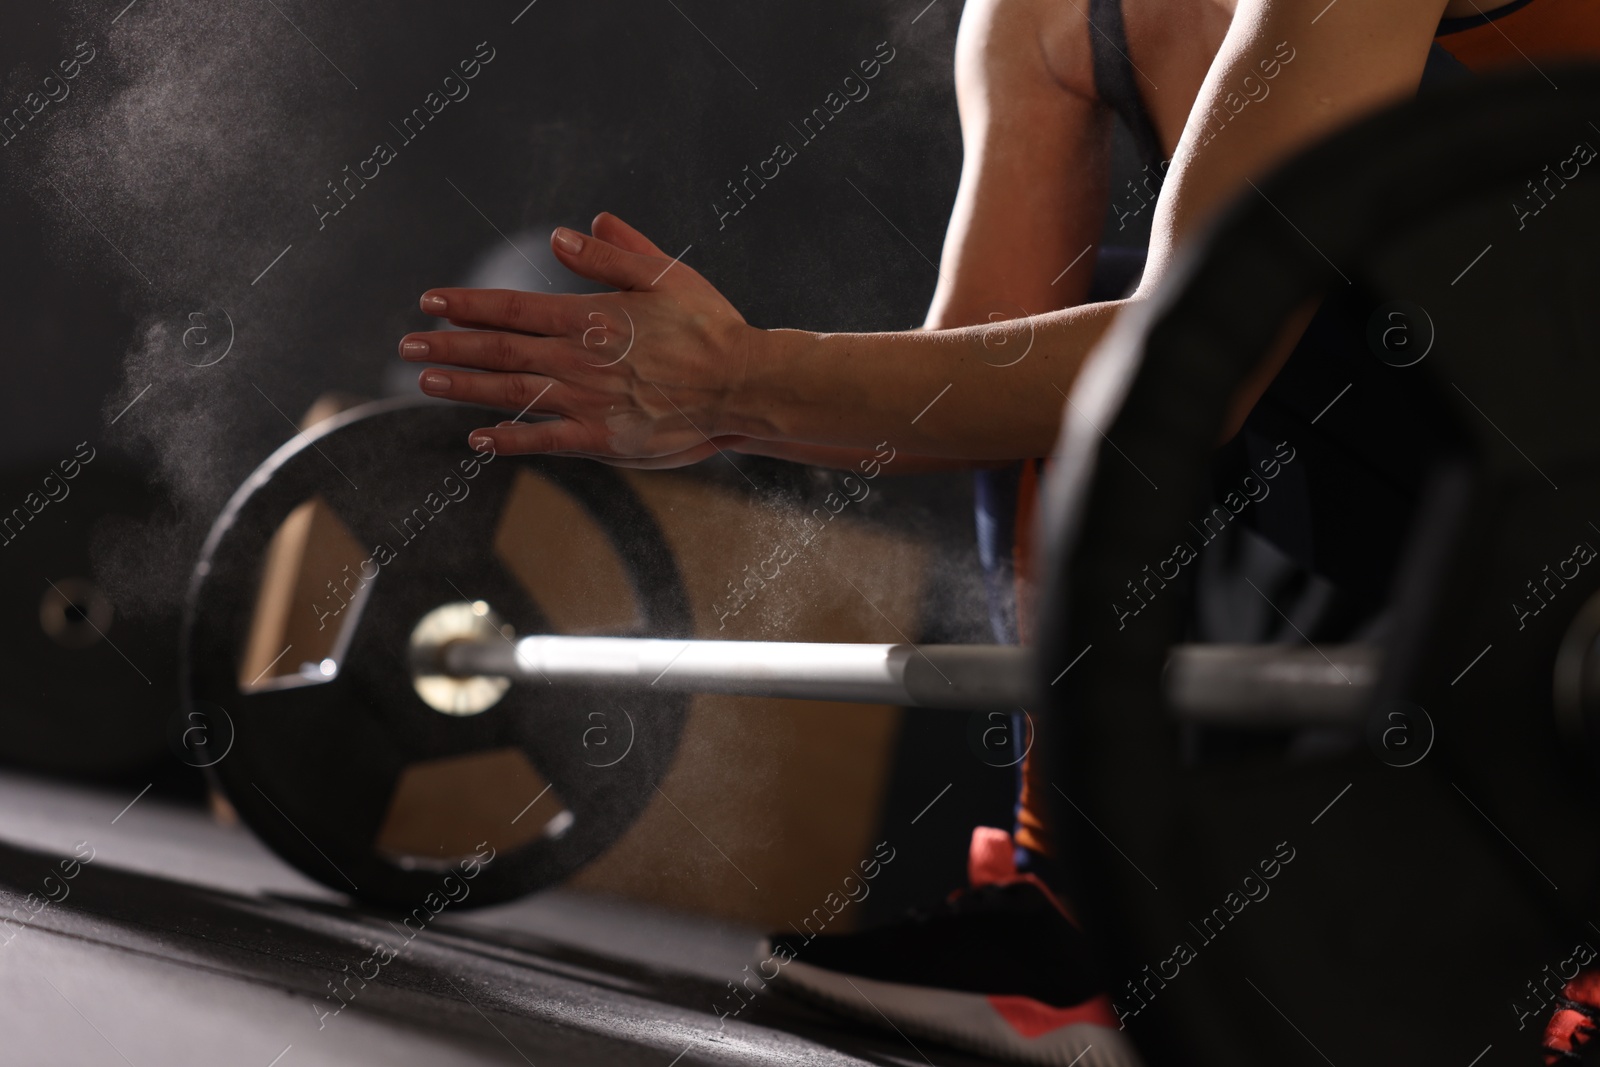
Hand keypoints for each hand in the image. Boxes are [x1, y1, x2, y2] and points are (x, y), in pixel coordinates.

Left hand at [401, 213, 757, 464]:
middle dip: (448, 346)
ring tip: (426, 380)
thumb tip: (567, 233)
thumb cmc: (710, 327)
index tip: (430, 302)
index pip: (511, 308)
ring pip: (511, 392)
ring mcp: (586, 401)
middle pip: (498, 350)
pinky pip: (545, 440)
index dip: (467, 305)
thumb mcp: (666, 275)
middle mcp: (577, 359)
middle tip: (407, 344)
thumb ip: (614, 255)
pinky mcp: (602, 437)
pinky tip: (480, 438)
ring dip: (464, 387)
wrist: (742, 385)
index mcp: (589, 316)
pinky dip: (510, 438)